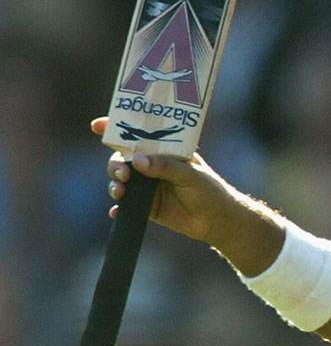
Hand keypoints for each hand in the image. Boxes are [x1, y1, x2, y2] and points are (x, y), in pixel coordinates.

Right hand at [95, 116, 234, 241]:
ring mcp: (146, 186)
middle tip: (124, 174)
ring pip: (120, 181)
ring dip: (114, 185)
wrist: (217, 220)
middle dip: (115, 164)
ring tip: (120, 192)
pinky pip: (125, 206)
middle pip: (121, 159)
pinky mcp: (145, 206)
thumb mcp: (191, 174)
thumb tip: (137, 161)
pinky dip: (118, 208)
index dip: (116, 128)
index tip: (98, 125)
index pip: (138, 135)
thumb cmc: (209, 190)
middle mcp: (151, 165)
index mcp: (163, 150)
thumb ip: (166, 166)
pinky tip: (117, 212)